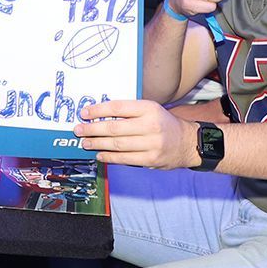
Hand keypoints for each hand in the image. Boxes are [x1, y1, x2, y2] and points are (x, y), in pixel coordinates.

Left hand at [73, 100, 197, 168]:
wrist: (187, 142)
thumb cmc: (163, 124)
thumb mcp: (150, 110)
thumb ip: (128, 112)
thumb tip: (99, 115)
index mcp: (149, 108)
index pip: (118, 108)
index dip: (98, 110)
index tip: (84, 113)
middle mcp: (151, 125)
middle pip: (114, 128)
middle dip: (92, 129)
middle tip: (79, 130)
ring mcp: (151, 144)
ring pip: (117, 144)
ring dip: (97, 144)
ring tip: (85, 142)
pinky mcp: (151, 159)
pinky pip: (124, 159)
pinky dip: (109, 157)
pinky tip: (99, 154)